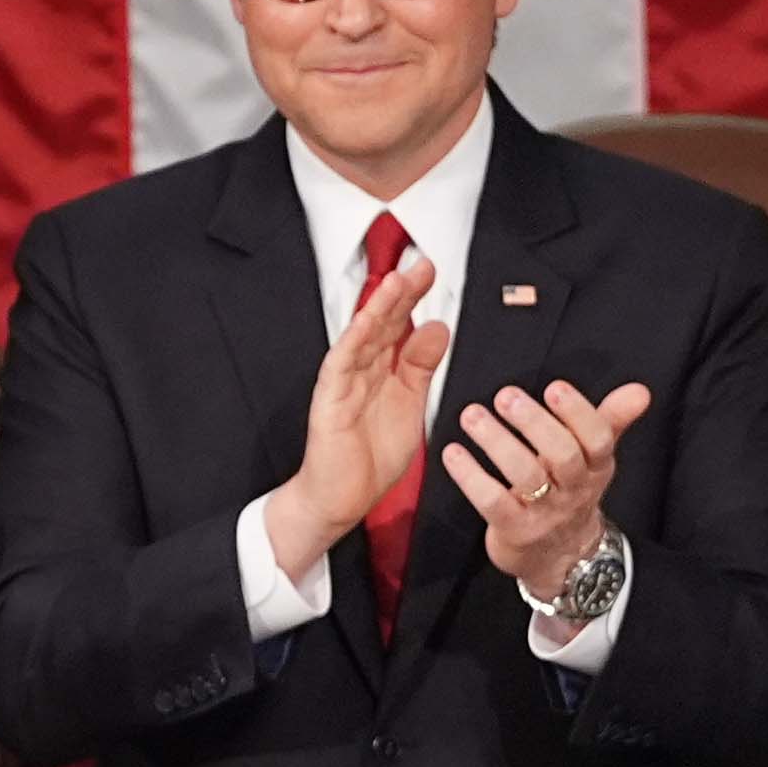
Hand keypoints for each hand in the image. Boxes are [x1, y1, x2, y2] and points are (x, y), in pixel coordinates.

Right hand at [262, 254, 450, 589]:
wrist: (340, 501)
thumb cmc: (369, 461)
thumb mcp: (409, 406)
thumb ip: (420, 367)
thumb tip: (438, 328)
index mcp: (383, 372)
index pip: (400, 326)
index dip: (415, 299)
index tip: (433, 272)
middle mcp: (362, 371)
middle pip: (383, 324)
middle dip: (402, 294)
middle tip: (423, 265)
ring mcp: (343, 383)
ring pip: (362, 337)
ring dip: (379, 308)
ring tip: (398, 282)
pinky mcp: (329, 400)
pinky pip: (341, 363)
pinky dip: (354, 339)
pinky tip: (368, 319)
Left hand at [441, 375, 650, 615]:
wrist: (562, 559)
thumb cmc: (570, 494)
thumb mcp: (595, 460)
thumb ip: (612, 421)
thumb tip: (639, 391)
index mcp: (596, 467)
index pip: (597, 438)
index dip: (578, 413)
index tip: (555, 387)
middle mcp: (574, 490)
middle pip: (562, 455)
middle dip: (535, 423)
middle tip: (506, 396)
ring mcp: (544, 512)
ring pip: (525, 476)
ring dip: (497, 442)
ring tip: (472, 415)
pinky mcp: (515, 531)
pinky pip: (492, 501)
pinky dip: (470, 477)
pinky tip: (452, 453)